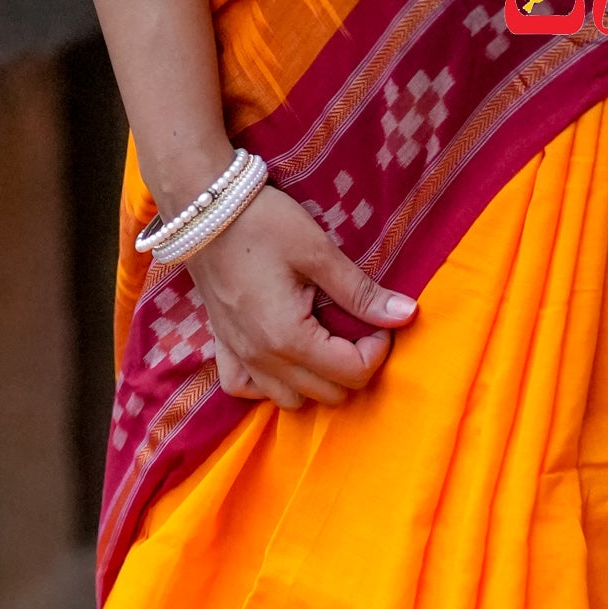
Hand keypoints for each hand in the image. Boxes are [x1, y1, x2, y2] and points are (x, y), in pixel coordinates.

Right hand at [186, 186, 417, 409]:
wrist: (202, 207)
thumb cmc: (262, 222)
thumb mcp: (318, 251)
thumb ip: (361, 292)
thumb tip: (405, 314)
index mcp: (289, 338)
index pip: (352, 373)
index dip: (377, 350)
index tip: (378, 320)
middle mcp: (263, 360)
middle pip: (328, 395)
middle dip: (352, 366)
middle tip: (355, 328)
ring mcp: (240, 358)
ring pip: (291, 401)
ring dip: (316, 381)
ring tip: (324, 343)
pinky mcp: (223, 348)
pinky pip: (245, 389)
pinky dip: (267, 385)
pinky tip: (281, 359)